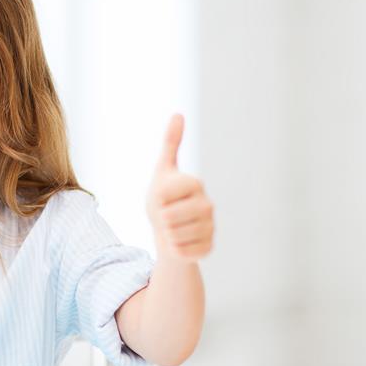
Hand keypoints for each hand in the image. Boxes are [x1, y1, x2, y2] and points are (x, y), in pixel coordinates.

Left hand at [146, 114, 213, 262]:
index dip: (155, 198)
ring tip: (172, 228)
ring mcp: (211, 228)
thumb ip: (170, 142)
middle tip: (166, 215)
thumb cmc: (163, 197)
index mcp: (195, 183)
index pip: (163, 195)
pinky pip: (180, 252)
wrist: (169, 229)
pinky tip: (180, 242)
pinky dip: (173, 250)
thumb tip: (179, 113)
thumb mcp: (162, 170)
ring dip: (165, 235)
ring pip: (173, 236)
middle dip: (159, 219)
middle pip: (167, 218)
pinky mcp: (208, 248)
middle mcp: (208, 204)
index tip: (162, 196)